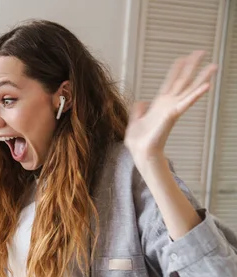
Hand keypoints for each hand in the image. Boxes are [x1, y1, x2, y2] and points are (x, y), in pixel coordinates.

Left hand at [124, 50, 217, 166]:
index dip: (176, 69)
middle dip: (192, 66)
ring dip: (202, 78)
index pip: (170, 82)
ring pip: (189, 89)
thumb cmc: (139, 141)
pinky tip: (206, 86)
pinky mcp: (172, 115)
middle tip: (201, 51)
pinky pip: (186, 103)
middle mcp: (168, 104)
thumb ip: (138, 110)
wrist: (141, 152)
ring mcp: (172, 109)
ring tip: (213, 66)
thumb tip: (141, 101)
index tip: (183, 57)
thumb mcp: (134, 121)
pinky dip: (196, 95)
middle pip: (183, 81)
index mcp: (159, 104)